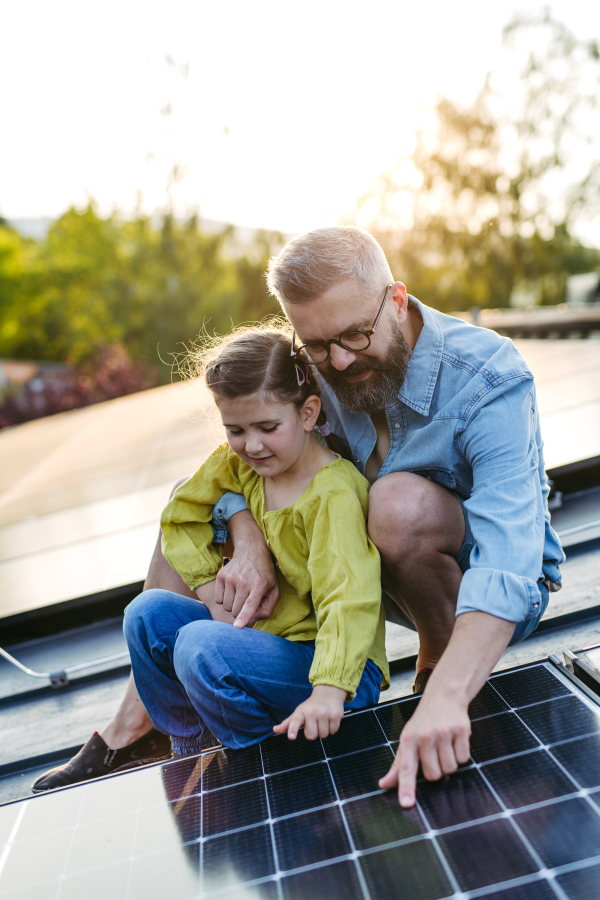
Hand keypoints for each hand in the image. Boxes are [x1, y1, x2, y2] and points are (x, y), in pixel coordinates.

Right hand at [215, 510, 279, 627]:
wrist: (251, 551)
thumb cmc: (265, 574)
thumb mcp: (274, 590)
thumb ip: (268, 608)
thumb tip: (253, 620)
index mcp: (259, 585)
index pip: (250, 604)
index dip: (244, 617)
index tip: (237, 626)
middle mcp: (244, 581)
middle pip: (235, 610)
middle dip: (240, 612)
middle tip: (246, 603)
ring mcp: (230, 577)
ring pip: (226, 606)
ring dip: (232, 605)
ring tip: (240, 595)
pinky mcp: (221, 576)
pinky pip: (218, 599)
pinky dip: (224, 599)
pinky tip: (232, 590)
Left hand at [273, 685, 346, 740]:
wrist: (328, 693)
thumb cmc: (311, 706)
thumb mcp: (298, 713)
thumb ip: (288, 723)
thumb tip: (275, 730)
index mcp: (301, 712)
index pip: (295, 721)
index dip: (293, 729)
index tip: (291, 737)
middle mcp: (312, 712)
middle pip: (311, 736)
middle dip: (313, 732)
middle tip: (314, 723)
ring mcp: (325, 713)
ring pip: (323, 735)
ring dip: (323, 731)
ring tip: (323, 721)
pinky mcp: (336, 715)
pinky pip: (333, 731)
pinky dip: (332, 728)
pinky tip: (330, 719)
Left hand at [378, 689, 470, 806]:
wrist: (444, 696)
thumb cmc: (423, 722)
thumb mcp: (407, 739)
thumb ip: (397, 765)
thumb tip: (384, 784)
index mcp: (408, 739)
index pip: (406, 768)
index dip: (406, 788)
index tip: (406, 804)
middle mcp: (424, 736)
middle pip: (433, 775)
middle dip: (436, 769)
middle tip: (434, 753)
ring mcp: (443, 732)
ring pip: (450, 769)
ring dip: (449, 762)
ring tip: (445, 745)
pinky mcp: (461, 730)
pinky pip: (464, 759)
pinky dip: (461, 754)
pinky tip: (455, 740)